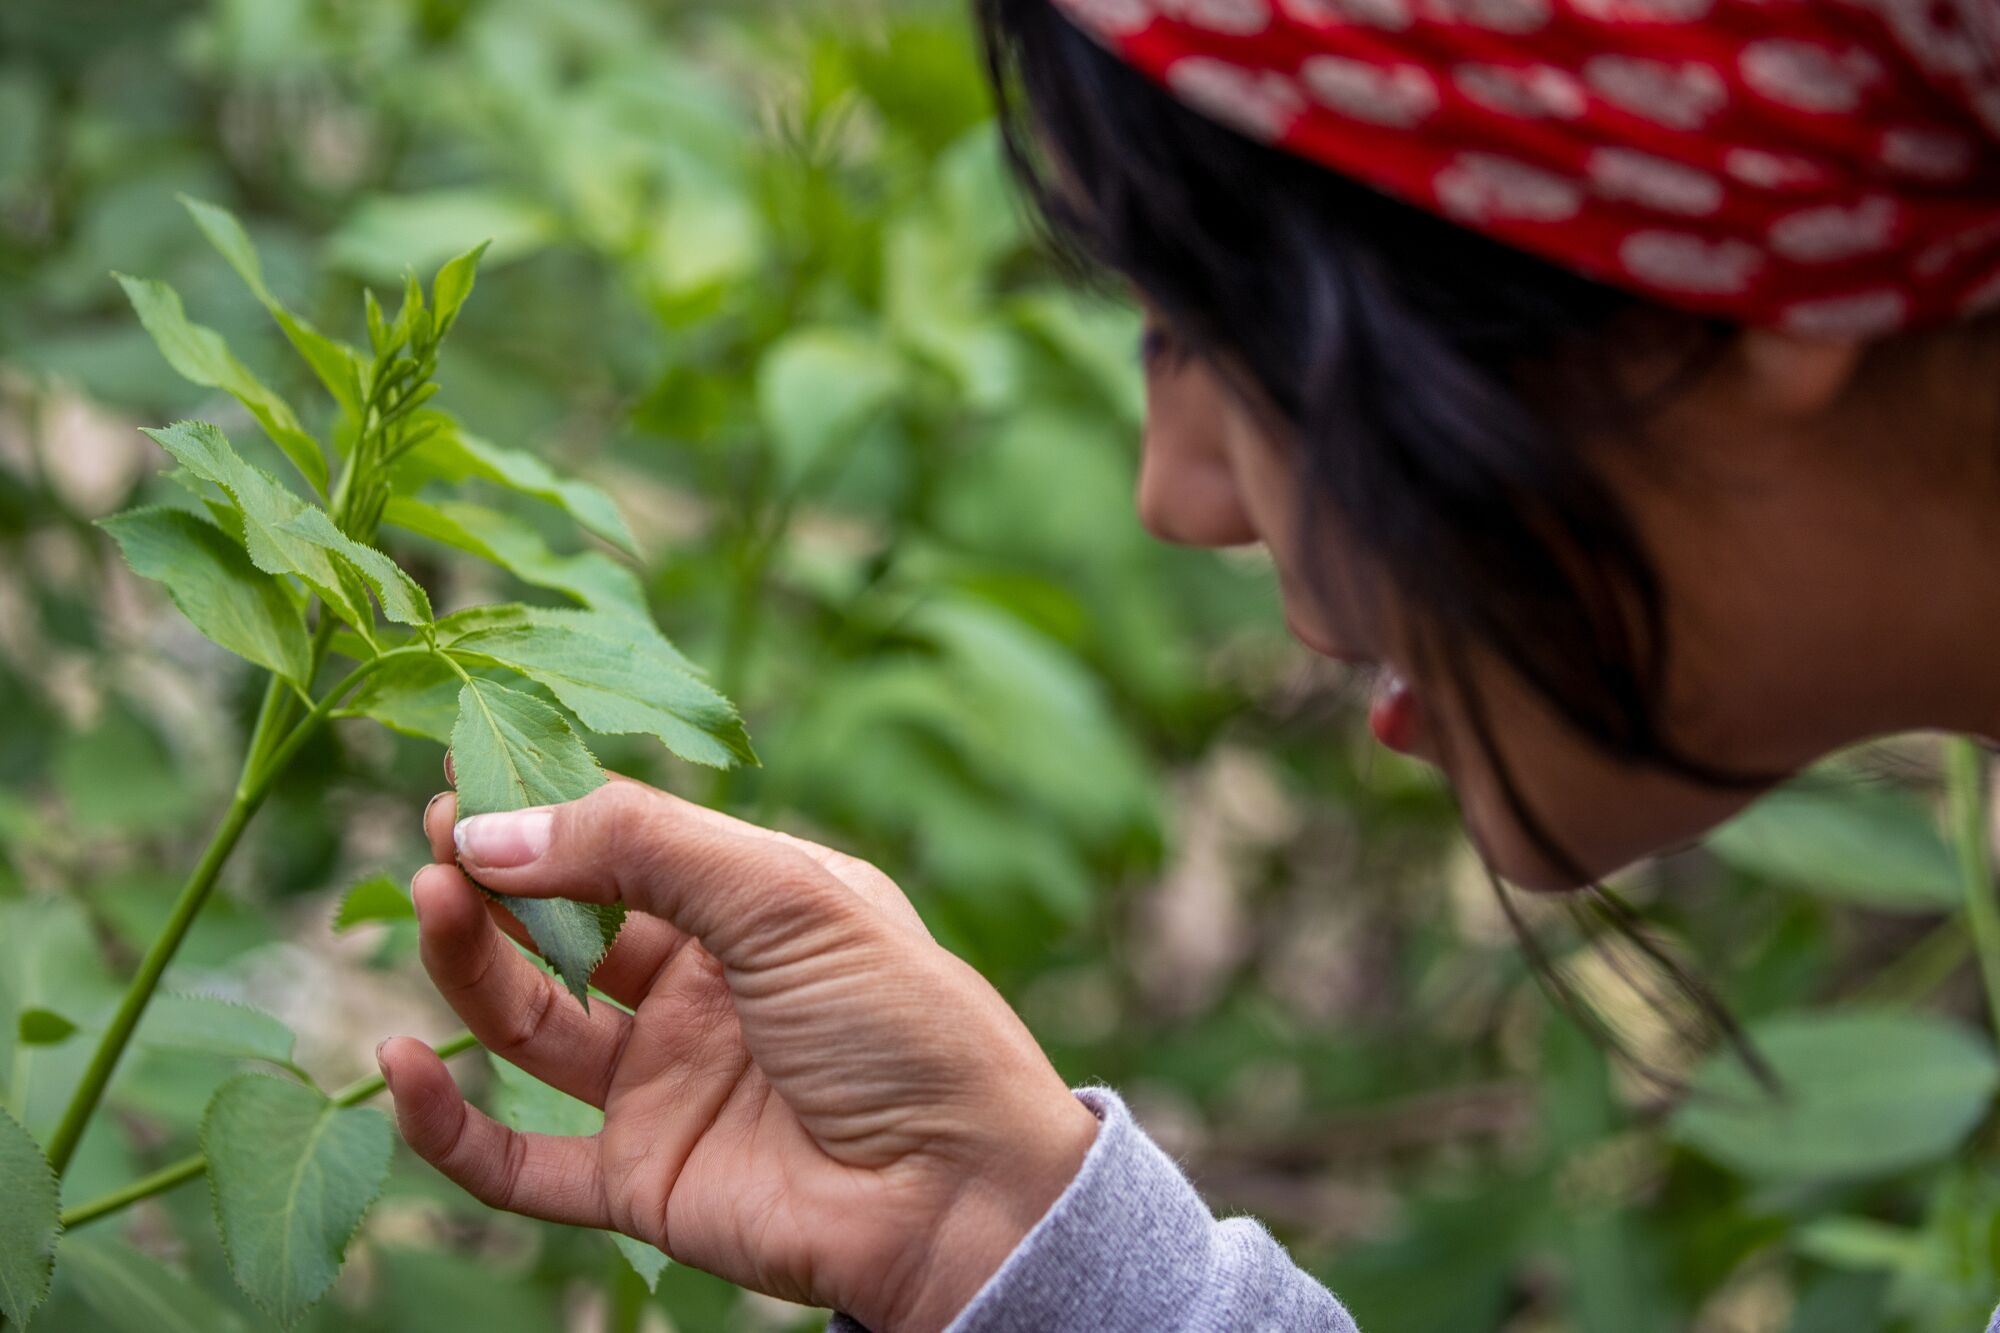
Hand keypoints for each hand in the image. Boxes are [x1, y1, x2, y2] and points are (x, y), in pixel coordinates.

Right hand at [377, 776, 1099, 1331]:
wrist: (959, 1191)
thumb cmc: (903, 1023)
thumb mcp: (787, 896)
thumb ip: (643, 849)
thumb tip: (493, 830)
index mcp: (748, 909)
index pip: (623, 844)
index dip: (546, 810)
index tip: (466, 767)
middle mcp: (697, 992)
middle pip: (563, 929)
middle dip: (496, 879)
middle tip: (435, 837)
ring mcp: (663, 1087)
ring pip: (528, 1023)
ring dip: (467, 966)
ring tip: (429, 900)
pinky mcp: (638, 1181)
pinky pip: (515, 1161)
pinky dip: (446, 1124)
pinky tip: (401, 1064)